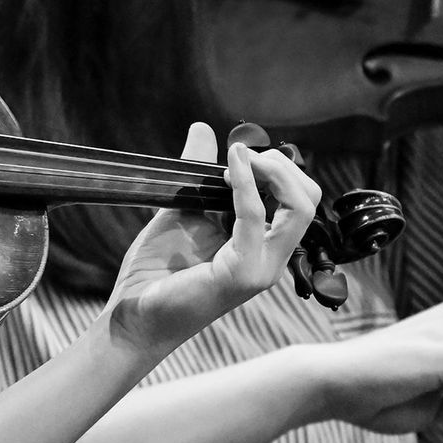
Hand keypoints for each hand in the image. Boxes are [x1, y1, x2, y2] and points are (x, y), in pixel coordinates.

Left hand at [105, 122, 320, 353]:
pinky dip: (245, 184)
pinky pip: (255, 217)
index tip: (239, 153)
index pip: (299, 199)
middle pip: (308, 200)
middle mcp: (270, 258)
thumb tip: (203, 129)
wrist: (133, 313)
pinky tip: (227, 167)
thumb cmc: (158, 271)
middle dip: (282, 166)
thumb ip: (197, 172)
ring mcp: (261, 269)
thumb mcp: (183, 209)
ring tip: (241, 157)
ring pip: (299, 207)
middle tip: (246, 154)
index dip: (277, 168)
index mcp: (262, 245)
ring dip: (272, 171)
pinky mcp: (242, 274)